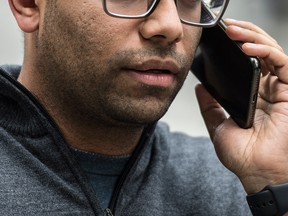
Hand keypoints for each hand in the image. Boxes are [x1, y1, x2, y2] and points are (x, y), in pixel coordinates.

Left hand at [195, 19, 287, 193]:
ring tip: (234, 31)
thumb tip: (200, 88)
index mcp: (253, 97)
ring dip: (253, 38)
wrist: (257, 174)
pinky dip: (266, 52)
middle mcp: (268, 91)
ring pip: (272, 53)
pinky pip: (281, 64)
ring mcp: (280, 90)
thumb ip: (210, 107)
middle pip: (260, 54)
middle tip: (227, 28)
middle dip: (244, 36)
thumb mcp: (219, 127)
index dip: (236, 49)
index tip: (219, 40)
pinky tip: (247, 48)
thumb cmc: (243, 157)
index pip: (247, 64)